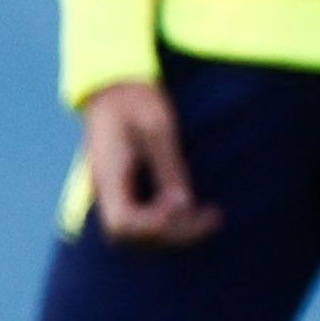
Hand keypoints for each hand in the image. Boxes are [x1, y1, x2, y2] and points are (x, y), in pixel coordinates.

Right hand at [79, 79, 218, 246]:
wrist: (115, 84)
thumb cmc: (136, 100)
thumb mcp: (158, 129)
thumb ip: (169, 168)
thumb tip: (183, 206)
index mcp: (108, 173)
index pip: (122, 223)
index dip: (154, 226)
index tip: (181, 207)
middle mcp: (107, 188)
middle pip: (131, 236)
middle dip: (173, 234)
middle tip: (212, 218)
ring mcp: (114, 190)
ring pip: (139, 232)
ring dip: (175, 232)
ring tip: (211, 218)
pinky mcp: (126, 187)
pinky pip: (144, 218)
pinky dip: (170, 222)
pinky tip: (194, 210)